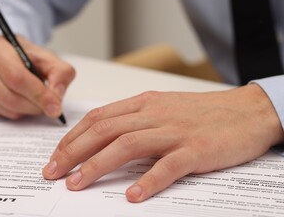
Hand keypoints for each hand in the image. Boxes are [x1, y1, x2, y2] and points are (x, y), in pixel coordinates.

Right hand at [0, 35, 74, 118]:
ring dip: (28, 110)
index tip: (55, 106)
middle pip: (9, 96)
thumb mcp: (50, 59)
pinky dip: (17, 113)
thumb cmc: (30, 58)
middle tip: (51, 108)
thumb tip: (56, 95)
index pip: (16, 76)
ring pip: (6, 108)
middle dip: (34, 105)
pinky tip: (23, 102)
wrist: (13, 58)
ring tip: (38, 101)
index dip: (38, 94)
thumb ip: (61, 73)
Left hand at [43, 84, 282, 201]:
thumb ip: (135, 119)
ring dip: (97, 166)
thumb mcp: (162, 107)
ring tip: (76, 185)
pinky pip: (168, 166)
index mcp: (144, 103)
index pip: (98, 118)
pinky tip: (132, 196)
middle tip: (53, 173)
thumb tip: (105, 139)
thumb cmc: (202, 112)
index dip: (73, 137)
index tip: (56, 156)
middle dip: (73, 152)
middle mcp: (154, 114)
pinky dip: (148, 181)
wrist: (246, 110)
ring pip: (128, 146)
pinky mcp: (196, 149)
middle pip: (104, 130)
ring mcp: (174, 131)